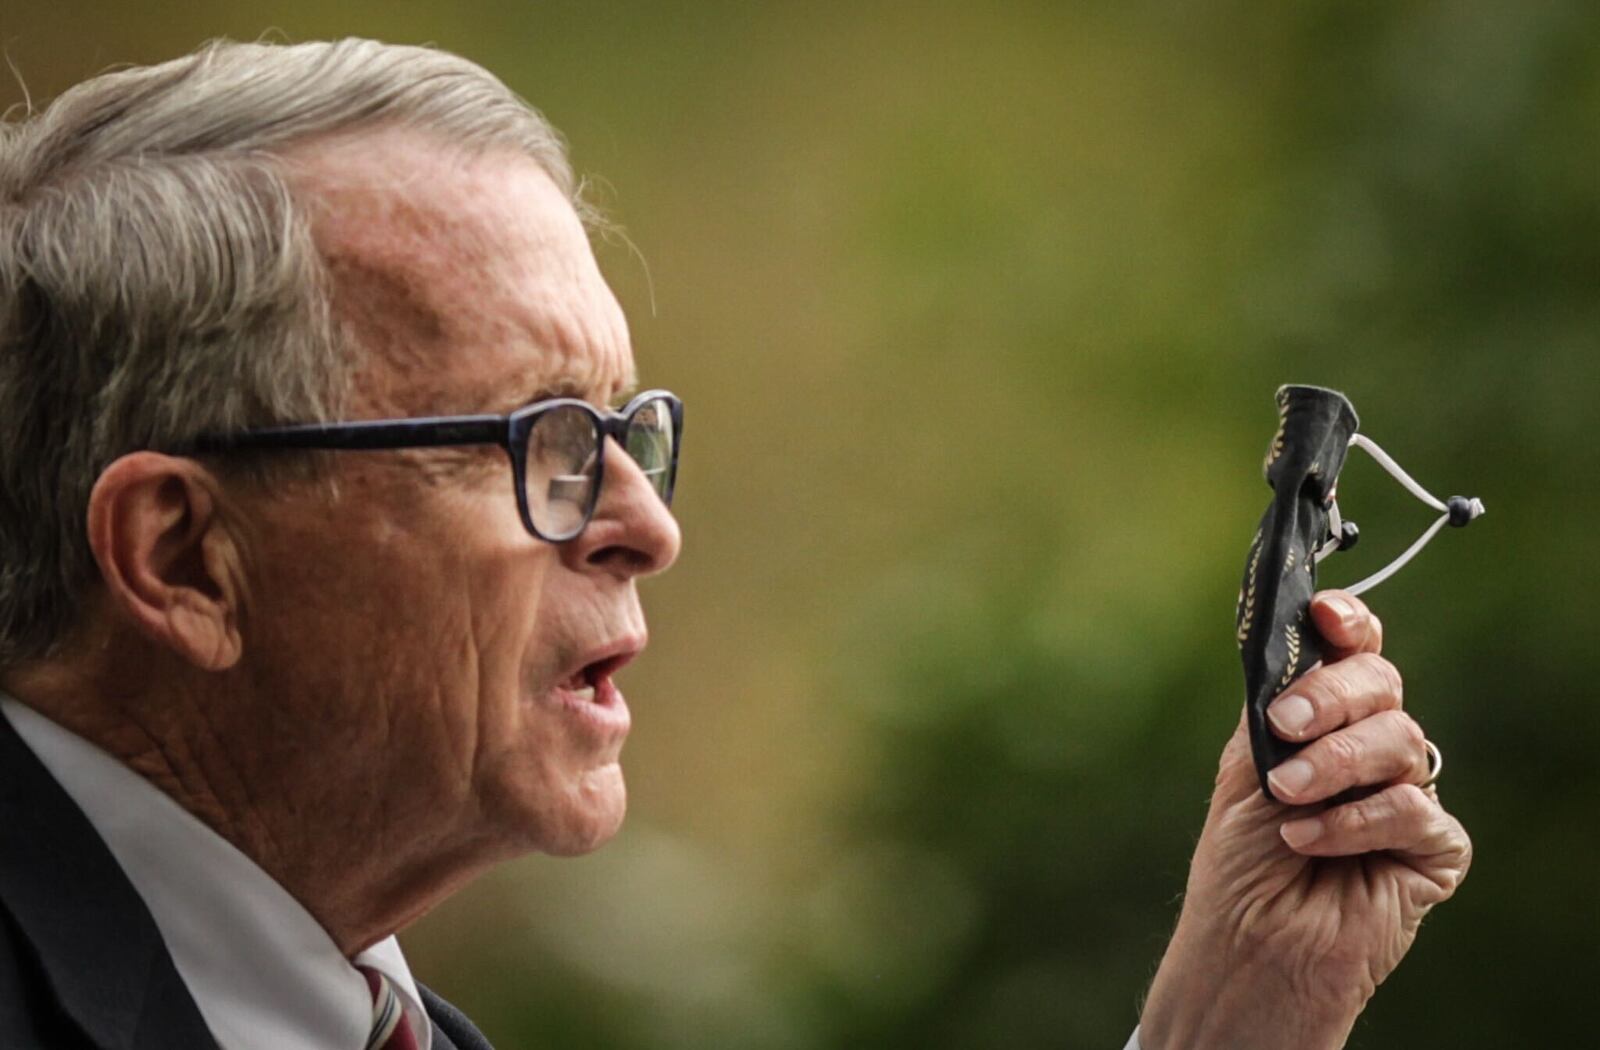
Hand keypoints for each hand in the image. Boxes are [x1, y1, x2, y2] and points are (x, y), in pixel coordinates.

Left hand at [1138, 591, 1471, 1049]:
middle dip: (1332, 695)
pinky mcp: (1433, 850)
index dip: (1348, 624)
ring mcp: (1405, 796)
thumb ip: (1271, 708)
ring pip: (1399, 740)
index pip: (1355, 652)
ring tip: (1287, 795)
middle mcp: (1369, 749)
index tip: (1323, 615)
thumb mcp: (1244, 768)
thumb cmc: (1239, 863)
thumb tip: (1293, 650)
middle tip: (1288, 723)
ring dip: (1335, 763)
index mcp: (1325, 721)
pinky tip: (1309, 839)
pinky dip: (1355, 820)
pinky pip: (1413, 809)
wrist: (1246, 944)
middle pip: (1381, 683)